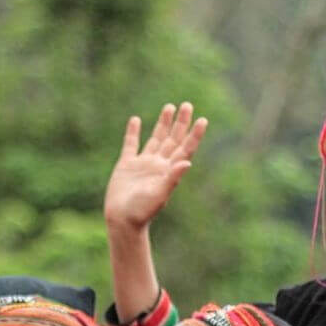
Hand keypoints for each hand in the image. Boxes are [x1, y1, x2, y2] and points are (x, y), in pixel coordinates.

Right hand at [103, 103, 208, 231]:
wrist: (122, 220)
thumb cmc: (142, 211)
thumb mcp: (159, 195)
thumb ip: (172, 178)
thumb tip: (187, 162)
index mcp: (169, 171)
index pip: (185, 148)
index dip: (194, 135)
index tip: (202, 120)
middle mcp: (158, 165)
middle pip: (173, 139)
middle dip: (180, 123)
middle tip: (187, 105)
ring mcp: (143, 164)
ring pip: (156, 139)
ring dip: (162, 124)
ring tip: (169, 107)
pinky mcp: (126, 166)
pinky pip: (130, 145)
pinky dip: (133, 132)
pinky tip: (136, 120)